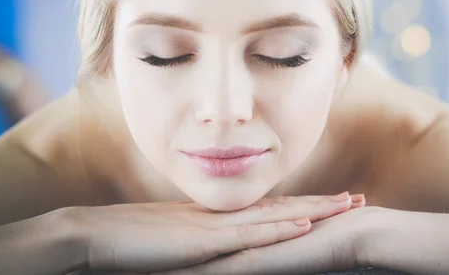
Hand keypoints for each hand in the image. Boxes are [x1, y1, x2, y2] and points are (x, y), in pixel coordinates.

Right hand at [68, 192, 360, 272]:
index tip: (329, 203)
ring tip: (347, 205)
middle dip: (321, 204)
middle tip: (356, 199)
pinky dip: (280, 228)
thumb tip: (214, 250)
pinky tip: (305, 225)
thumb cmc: (128, 242)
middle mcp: (224, 216)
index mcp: (218, 219)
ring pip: (276, 216)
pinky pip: (250, 234)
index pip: (269, 210)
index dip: (301, 206)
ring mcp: (216, 226)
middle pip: (282, 207)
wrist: (93, 234)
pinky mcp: (204, 240)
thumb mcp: (174, 243)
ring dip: (313, 210)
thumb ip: (199, 244)